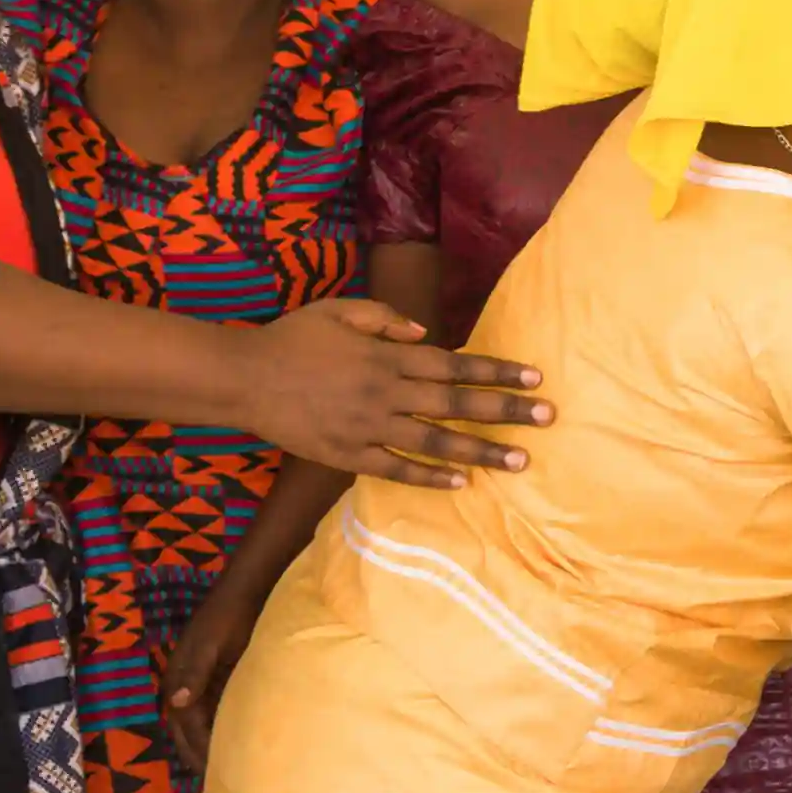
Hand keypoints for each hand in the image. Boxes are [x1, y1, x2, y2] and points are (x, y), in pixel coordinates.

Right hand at [161, 582, 265, 773]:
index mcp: (179, 682)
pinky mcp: (217, 680)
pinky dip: (223, 730)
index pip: (187, 727)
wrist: (246, 591)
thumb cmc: (229, 616)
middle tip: (220, 785)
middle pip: (188, 733)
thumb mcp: (211, 644)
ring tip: (228, 773)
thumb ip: (195, 672)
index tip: (213, 775)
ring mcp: (200, 685)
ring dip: (210, 747)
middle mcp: (185, 688)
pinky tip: (239, 744)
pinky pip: (216, 713)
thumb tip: (177, 703)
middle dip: (199, 757)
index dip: (199, 751)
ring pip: (201, 726)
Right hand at [234, 301, 546, 483]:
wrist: (244, 378)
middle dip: (505, 410)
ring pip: (434, 440)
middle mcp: (385, 391)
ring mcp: (368, 425)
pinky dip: (429, 476)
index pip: (454, 364)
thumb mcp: (338, 310)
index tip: (534, 377)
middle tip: (547, 418)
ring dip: (480, 450)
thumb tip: (425, 333)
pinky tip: (460, 482)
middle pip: (456, 403)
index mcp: (387, 355)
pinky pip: (396, 468)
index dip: (496, 370)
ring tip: (518, 460)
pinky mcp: (348, 453)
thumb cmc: (292, 339)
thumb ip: (384, 317)